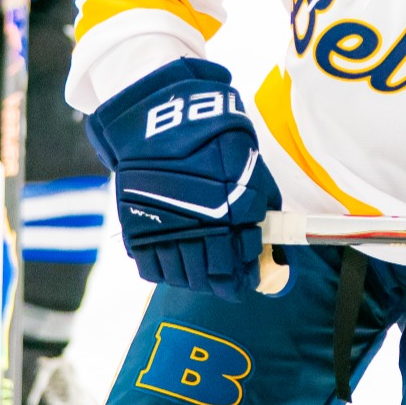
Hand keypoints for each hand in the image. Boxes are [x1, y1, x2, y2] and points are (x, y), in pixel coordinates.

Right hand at [85, 58, 280, 300]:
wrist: (159, 122)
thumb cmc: (209, 140)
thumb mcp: (246, 166)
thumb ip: (259, 203)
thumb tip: (268, 237)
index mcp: (231, 215)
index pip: (238, 268)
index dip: (242, 280)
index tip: (243, 281)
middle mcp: (199, 228)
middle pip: (207, 278)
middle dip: (216, 283)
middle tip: (219, 279)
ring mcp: (165, 230)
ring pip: (179, 277)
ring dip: (189, 279)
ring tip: (194, 271)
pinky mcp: (137, 229)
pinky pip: (150, 269)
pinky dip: (161, 273)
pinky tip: (170, 264)